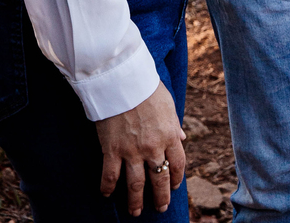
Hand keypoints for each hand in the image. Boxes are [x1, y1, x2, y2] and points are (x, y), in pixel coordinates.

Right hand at [97, 81, 184, 215]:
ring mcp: (132, 151)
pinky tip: (106, 194)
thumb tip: (183, 137)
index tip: (174, 186)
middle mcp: (153, 147)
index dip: (176, 178)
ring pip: (136, 185)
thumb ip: (174, 124)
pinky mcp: (113, 150)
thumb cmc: (146, 86)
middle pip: (159, 179)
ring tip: (135, 212)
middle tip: (159, 208)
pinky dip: (107, 188)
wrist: (123, 79)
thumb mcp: (168, 103)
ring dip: (136, 201)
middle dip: (160, 197)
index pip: (178, 164)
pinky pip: (110, 176)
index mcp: (170, 134)